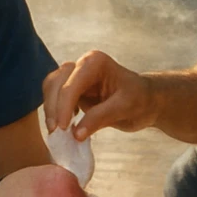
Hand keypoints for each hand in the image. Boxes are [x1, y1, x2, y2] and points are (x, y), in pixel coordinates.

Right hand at [43, 50, 157, 138]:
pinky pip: (55, 98)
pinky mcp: (72, 90)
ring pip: (51, 88)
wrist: (147, 102)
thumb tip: (76, 134)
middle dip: (53, 107)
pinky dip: (54, 112)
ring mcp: (75, 77)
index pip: (72, 84)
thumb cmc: (141, 100)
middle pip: (55, 82)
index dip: (64, 106)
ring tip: (56, 132)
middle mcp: (82, 65)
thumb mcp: (125, 108)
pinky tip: (63, 127)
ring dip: (50, 109)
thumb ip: (100, 118)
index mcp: (95, 62)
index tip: (63, 128)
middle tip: (55, 132)